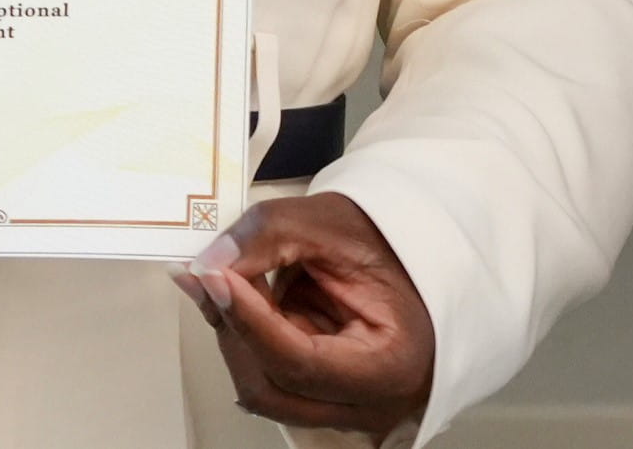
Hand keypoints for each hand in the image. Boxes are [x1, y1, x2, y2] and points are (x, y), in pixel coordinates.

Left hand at [173, 193, 434, 439]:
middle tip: (213, 271)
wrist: (422, 254)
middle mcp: (370, 404)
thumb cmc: (395, 243)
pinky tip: (248, 300)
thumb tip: (210, 263)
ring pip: (264, 390)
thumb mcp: (336, 223)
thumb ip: (270, 235)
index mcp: (391, 366)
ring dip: (237, 334)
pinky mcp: (324, 398)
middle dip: (234, 328)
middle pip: (273, 388)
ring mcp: (347, 408)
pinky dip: (249, 339)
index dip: (248, 319)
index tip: (214, 275)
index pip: (299, 362)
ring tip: (235, 279)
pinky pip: (269, 380)